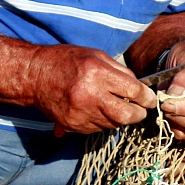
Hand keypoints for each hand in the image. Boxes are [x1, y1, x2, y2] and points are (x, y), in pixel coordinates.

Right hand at [28, 45, 156, 134]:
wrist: (34, 76)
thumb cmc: (66, 61)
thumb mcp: (95, 55)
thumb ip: (119, 71)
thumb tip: (139, 87)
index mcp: (97, 73)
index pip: (133, 91)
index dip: (147, 97)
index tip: (150, 99)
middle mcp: (90, 95)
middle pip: (127, 115)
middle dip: (138, 114)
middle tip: (139, 110)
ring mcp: (81, 113)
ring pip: (114, 124)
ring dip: (119, 118)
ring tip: (113, 105)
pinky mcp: (73, 125)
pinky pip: (98, 129)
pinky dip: (103, 121)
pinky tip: (97, 109)